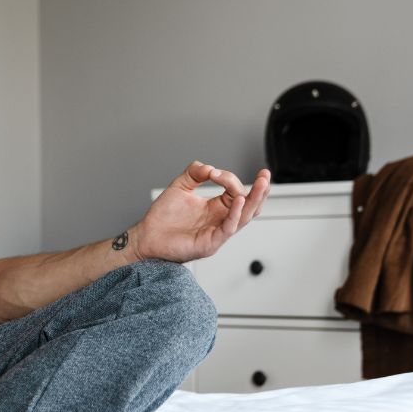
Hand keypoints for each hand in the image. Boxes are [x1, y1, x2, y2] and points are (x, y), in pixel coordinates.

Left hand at [130, 161, 270, 262]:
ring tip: (261, 184)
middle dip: (260, 191)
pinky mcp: (210, 243)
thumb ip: (194, 172)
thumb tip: (210, 168)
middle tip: (265, 175)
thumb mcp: (180, 186)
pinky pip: (228, 229)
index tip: (212, 173)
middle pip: (249, 206)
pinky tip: (237, 200)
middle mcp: (220, 220)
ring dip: (254, 200)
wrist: (146, 236)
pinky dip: (235, 214)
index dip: (228, 178)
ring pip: (244, 217)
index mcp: (216, 208)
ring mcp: (217, 233)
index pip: (235, 191)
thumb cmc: (163, 218)